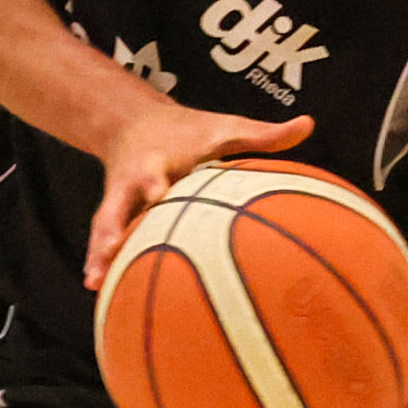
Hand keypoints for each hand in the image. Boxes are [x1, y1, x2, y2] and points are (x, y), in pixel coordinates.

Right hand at [85, 97, 312, 289]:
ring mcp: (123, 193)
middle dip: (121, 219)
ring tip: (96, 279)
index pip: (169, 167)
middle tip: (114, 244)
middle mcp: (141, 174)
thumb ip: (265, 133)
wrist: (133, 120)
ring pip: (109, 219)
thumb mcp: (227, 126)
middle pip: (128, 196)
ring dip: (102, 247)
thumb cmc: (192, 130)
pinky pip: (105, 235)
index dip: (164, 179)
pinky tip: (97, 287)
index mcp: (170, 155)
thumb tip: (311, 124)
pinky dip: (100, 259)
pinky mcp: (114, 209)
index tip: (161, 192)